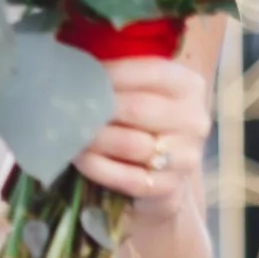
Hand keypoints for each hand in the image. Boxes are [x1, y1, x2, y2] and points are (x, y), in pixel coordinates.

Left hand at [73, 53, 211, 231]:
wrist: (164, 168)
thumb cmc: (143, 120)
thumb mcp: (141, 90)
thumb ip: (118, 78)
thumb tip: (71, 71)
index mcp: (189, 86)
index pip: (150, 72)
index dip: (110, 73)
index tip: (79, 77)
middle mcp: (194, 120)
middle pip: (137, 108)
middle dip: (96, 108)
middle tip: (64, 108)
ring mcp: (185, 156)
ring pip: (130, 144)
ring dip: (92, 138)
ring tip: (65, 132)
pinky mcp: (168, 186)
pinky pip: (126, 177)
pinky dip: (97, 166)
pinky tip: (78, 158)